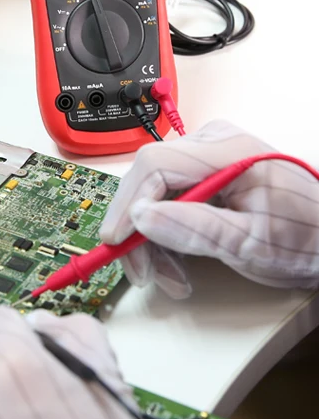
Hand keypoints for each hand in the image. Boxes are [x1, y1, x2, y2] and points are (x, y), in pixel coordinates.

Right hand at [99, 120, 318, 297]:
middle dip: (139, 230)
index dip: (129, 203)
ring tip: (168, 275)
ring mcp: (207, 153)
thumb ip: (196, 230)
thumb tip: (140, 218)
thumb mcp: (251, 244)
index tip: (117, 241)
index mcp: (229, 153)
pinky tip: (174, 258)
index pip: (156, 165)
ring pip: (152, 190)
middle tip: (144, 272)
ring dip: (150, 236)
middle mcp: (213, 143)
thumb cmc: (305, 239)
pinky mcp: (204, 168)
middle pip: (149, 178)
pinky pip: (166, 193)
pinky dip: (163, 227)